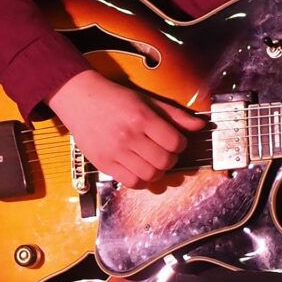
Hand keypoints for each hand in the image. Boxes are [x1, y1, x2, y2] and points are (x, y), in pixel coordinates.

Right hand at [46, 69, 205, 188]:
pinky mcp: (104, 164)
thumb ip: (175, 115)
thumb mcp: (148, 100)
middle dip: (171, 159)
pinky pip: (131, 182)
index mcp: (142, 117)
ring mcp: (115, 152)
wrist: (80, 99)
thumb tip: (201, 125)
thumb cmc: (116, 98)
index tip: (176, 141)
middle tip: (166, 152)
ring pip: (150, 175)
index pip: (174, 142)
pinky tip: (141, 169)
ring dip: (158, 171)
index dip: (181, 145)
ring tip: (154, 161)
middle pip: (164, 161)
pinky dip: (142, 180)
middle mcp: (128, 136)